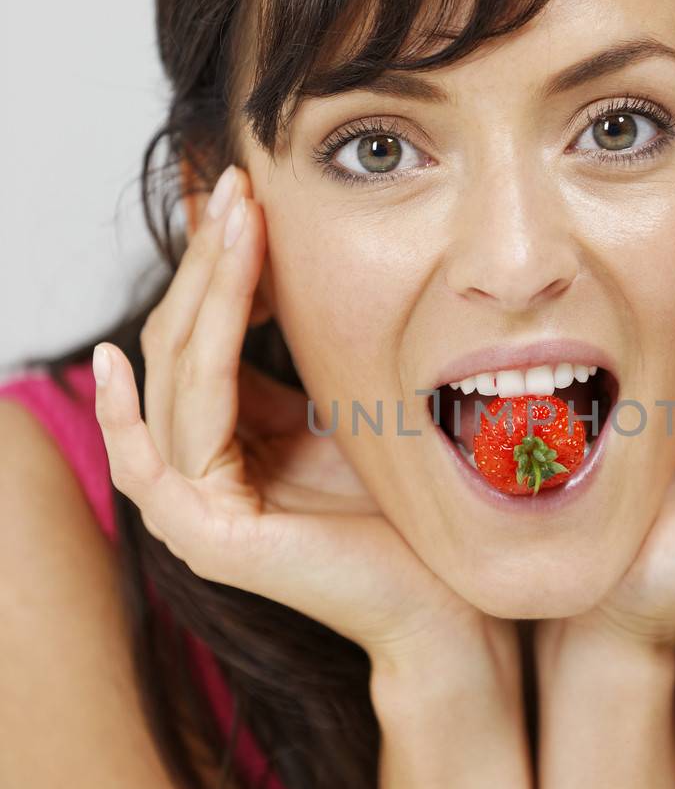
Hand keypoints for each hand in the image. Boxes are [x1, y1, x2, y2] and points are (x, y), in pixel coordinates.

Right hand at [91, 165, 517, 688]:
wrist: (445, 602)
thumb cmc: (405, 512)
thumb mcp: (340, 416)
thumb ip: (295, 368)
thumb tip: (276, 276)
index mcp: (228, 444)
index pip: (202, 336)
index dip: (219, 265)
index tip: (247, 194)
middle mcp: (197, 474)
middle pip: (180, 344)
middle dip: (209, 261)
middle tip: (238, 187)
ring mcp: (192, 509)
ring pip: (178, 377)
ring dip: (204, 293)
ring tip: (236, 220)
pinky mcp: (206, 537)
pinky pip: (154, 456)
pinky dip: (130, 410)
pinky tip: (114, 360)